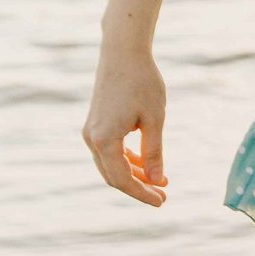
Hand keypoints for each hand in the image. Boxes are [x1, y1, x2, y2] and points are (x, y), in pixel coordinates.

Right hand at [82, 44, 169, 205]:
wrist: (123, 54)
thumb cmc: (143, 83)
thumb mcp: (155, 120)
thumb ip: (154, 152)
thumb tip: (157, 181)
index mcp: (104, 140)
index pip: (122, 179)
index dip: (142, 193)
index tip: (162, 202)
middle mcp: (92, 138)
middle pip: (113, 176)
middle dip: (138, 188)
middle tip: (163, 196)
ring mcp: (90, 132)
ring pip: (110, 165)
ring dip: (134, 175)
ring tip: (161, 182)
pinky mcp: (95, 125)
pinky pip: (110, 151)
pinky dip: (127, 160)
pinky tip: (147, 164)